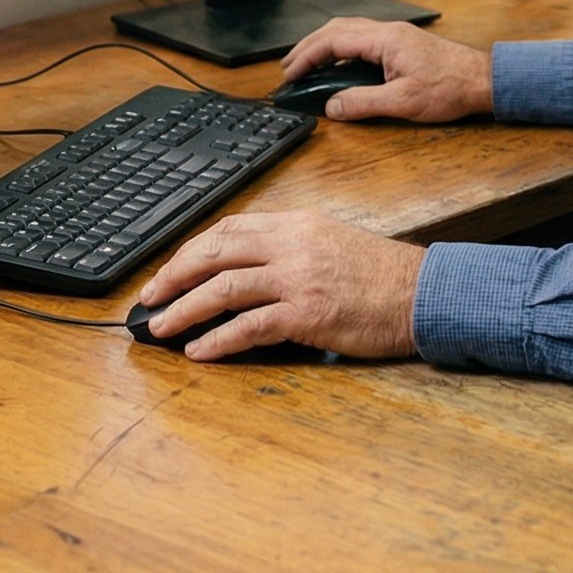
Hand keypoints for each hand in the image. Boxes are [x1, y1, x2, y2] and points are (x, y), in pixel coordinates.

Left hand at [137, 209, 424, 359]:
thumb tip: (244, 268)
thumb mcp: (331, 241)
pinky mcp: (307, 313)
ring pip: (223, 287)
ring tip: (161, 328)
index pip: (229, 228)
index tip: (170, 270)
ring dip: (184, 309)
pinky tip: (200, 350)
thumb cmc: (381, 275)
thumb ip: (290, 247)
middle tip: (149, 298)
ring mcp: (298, 278)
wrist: (422, 293)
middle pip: (215, 251)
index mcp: (297, 223)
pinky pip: (249, 325)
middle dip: (174, 276)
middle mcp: (292, 244)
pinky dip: (218, 339)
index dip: (191, 250)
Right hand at [282, 17, 491, 122]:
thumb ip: (363, 103)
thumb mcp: (403, 102)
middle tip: (289, 67)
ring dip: (325, 46)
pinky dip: (343, 50)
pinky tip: (339, 67)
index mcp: (385, 40)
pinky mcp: (403, 45)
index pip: (333, 41)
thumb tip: (332, 106)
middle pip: (337, 30)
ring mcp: (396, 37)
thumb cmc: (451, 87)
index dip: (306, 56)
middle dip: (308, 47)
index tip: (289, 73)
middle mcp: (388, 32)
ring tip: (307, 65)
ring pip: (349, 32)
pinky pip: (363, 41)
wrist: (483, 81)